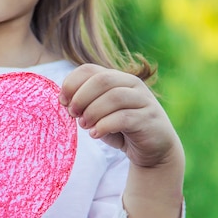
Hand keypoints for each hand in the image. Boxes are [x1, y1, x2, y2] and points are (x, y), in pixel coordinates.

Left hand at [59, 64, 181, 168]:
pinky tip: (96, 134)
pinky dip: (104, 126)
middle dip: (81, 97)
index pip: (89, 69)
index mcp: (117, 78)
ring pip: (114, 97)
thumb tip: (64, 101)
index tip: (63, 102)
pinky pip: (124, 118)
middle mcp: (132, 84)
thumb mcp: (99, 114)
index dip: (71, 84)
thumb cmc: (121, 129)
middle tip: (73, 114)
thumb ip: (85, 104)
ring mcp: (143, 100)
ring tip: (84, 125)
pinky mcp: (148, 119)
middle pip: (102, 80)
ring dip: (92, 112)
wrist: (153, 149)